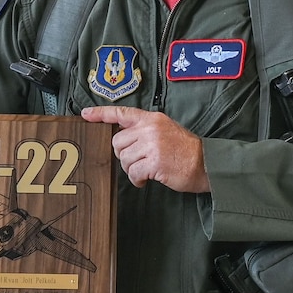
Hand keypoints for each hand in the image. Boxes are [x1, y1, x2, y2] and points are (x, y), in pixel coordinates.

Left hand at [80, 106, 207, 191]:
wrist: (207, 163)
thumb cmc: (187, 150)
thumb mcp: (167, 130)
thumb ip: (146, 130)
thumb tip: (124, 137)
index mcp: (152, 119)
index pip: (121, 113)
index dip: (101, 114)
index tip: (86, 114)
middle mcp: (150, 129)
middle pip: (117, 142)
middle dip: (123, 155)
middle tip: (137, 161)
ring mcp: (152, 145)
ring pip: (124, 159)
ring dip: (132, 169)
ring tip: (146, 171)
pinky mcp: (154, 162)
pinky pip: (133, 173)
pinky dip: (137, 180)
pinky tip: (146, 180)